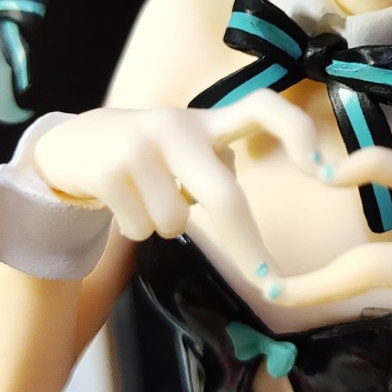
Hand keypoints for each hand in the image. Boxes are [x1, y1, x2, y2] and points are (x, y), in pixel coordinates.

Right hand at [32, 93, 320, 272]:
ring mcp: (141, 144)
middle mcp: (178, 125)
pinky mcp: (107, 166)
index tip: (326, 172)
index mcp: (206, 120)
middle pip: (224, 196)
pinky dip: (134, 228)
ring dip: (163, 228)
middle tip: (269, 285)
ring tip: (143, 202)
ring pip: (175, 223)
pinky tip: (119, 203)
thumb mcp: (184, 148)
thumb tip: (249, 206)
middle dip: (248, 248)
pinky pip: (140, 227)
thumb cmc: (144, 157)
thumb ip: (220, 164)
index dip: (298, 133)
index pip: (263, 107)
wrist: (65, 148)